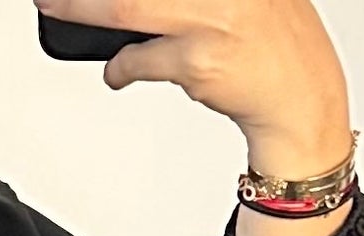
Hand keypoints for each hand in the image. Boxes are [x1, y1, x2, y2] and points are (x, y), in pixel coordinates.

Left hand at [34, 0, 351, 179]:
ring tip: (60, 9)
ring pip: (128, 8)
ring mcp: (211, 18)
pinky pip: (142, 60)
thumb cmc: (275, 43)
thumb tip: (138, 2)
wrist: (303, 98)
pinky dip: (122, 66)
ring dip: (84, 12)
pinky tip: (118, 71)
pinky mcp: (199, 62)